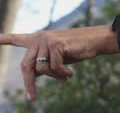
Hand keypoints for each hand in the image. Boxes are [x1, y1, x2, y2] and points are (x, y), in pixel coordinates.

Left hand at [0, 25, 115, 100]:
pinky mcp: (56, 44)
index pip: (17, 39)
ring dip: (54, 77)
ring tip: (65, 77)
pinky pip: (54, 67)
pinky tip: (70, 73)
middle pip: (26, 65)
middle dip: (29, 83)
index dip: (5, 39)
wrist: (95, 40)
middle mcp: (40, 38)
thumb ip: (44, 62)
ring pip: (41, 68)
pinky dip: (62, 73)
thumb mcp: (57, 56)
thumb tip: (32, 76)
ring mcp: (47, 40)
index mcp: (38, 39)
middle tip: (32, 97)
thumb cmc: (78, 48)